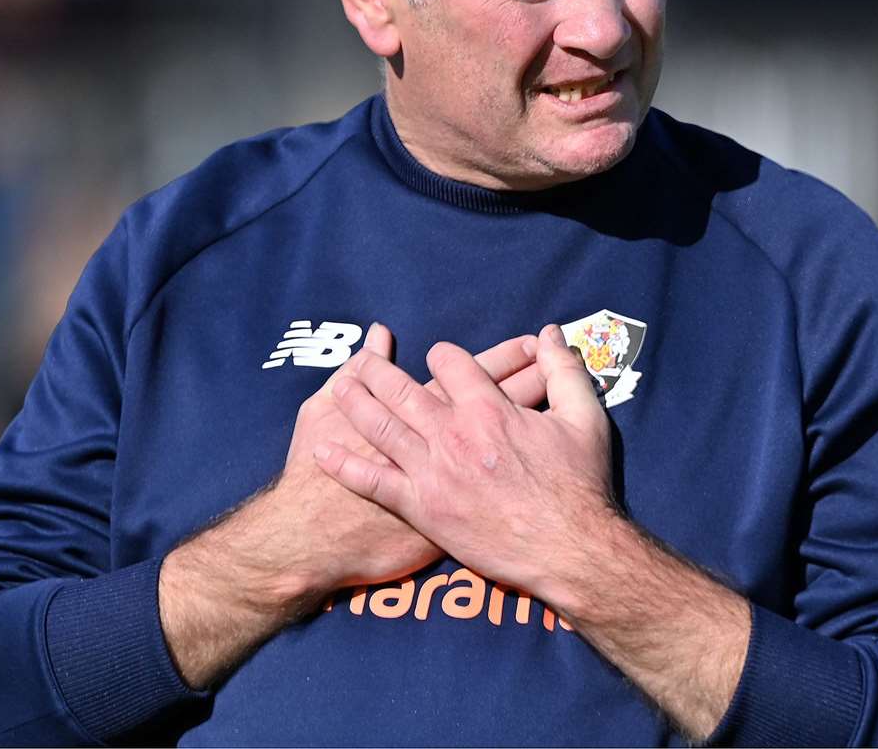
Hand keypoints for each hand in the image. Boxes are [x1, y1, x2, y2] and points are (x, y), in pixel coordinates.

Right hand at [159, 325, 546, 688]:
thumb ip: (352, 372)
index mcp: (419, 413)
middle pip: (502, 401)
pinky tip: (541, 460)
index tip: (532, 343)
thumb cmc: (312, 477)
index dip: (506, 357)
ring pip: (509, 440)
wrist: (312, 540)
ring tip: (566, 399)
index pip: (474, 373)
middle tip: (566, 364)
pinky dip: (518, 474)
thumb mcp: (320, 412)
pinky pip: (499, 491)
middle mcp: (444, 444)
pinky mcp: (451, 518)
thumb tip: (377, 337)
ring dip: (535, 418)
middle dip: (533, 378)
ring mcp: (453, 482)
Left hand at [313, 324, 614, 598]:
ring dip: (356, 403)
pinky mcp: (422, 509)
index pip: (451, 363)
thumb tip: (551, 334)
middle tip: (364, 360)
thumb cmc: (580, 486)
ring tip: (340, 386)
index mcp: (488, 409)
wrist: (568, 551)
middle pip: (403, 390)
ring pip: (381, 428)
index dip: (444, 354)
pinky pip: (374, 482)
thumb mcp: (584, 419)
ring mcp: (433, 472)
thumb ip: (564, 372)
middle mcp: (453, 435)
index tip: (439, 356)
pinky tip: (322, 451)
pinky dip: (345, 465)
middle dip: (380, 370)